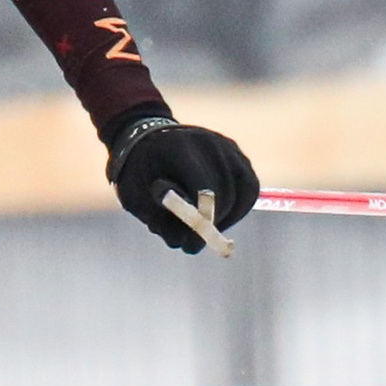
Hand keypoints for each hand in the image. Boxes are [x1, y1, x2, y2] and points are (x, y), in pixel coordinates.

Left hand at [107, 110, 259, 255]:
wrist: (145, 142)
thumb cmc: (137, 174)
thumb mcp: (136, 197)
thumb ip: (161, 218)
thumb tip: (191, 242)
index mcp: (178, 146)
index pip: (204, 188)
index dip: (202, 221)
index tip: (191, 243)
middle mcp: (209, 141)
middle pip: (225, 192)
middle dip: (212, 224)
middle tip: (192, 244)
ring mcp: (227, 146)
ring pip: (243, 192)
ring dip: (225, 218)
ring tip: (200, 228)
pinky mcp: (238, 156)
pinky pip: (249, 189)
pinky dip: (237, 209)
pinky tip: (216, 219)